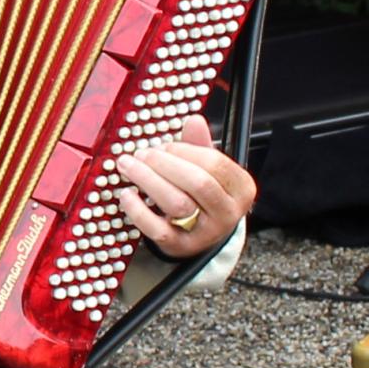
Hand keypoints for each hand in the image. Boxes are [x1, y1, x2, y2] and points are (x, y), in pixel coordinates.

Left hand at [114, 119, 257, 251]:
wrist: (202, 236)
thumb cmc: (203, 196)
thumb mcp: (209, 170)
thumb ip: (200, 145)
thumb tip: (194, 120)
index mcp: (241, 188)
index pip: (215, 163)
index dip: (185, 151)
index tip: (164, 146)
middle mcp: (228, 213)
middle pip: (197, 183)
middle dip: (164, 164)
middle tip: (142, 154)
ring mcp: (206, 233)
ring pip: (177, 204)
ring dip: (148, 180)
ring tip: (128, 166)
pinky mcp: (181, 247)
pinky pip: (158, 230)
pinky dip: (138, 210)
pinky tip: (127, 194)